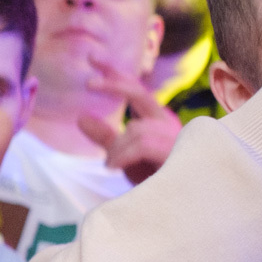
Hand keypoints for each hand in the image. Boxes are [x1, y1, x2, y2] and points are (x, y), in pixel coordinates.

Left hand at [80, 58, 181, 184]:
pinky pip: (141, 145)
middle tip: (88, 83)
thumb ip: (106, 137)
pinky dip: (122, 156)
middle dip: (115, 84)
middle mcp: (168, 123)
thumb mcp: (124, 156)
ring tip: (112, 165)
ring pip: (135, 130)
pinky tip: (114, 167)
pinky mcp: (180, 152)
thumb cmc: (156, 179)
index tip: (92, 58)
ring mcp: (176, 136)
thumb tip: (81, 117)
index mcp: (156, 120)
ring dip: (116, 148)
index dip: (115, 73)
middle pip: (140, 93)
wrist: (181, 203)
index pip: (135, 89)